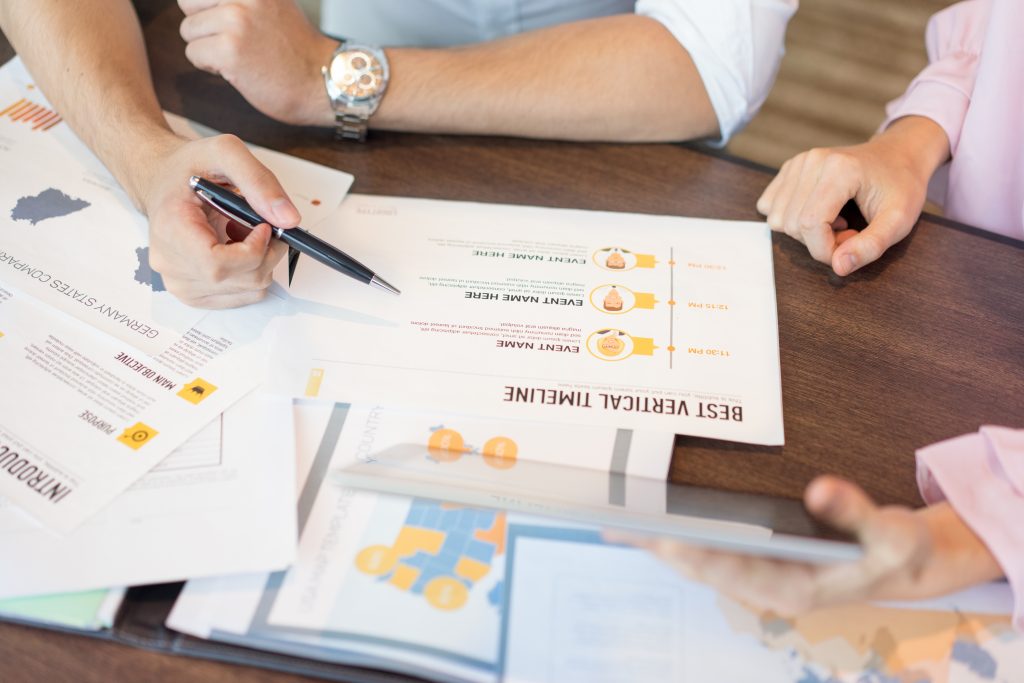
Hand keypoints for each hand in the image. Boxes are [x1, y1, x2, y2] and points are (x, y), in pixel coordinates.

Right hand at [134, 133, 299, 307]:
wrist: (164, 181)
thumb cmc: (190, 167)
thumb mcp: (225, 152)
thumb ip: (259, 181)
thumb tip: (289, 219)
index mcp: (170, 229)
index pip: (217, 265)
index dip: (253, 250)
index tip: (263, 226)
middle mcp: (170, 263)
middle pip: (240, 279)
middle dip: (268, 252)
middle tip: (264, 224)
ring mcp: (181, 284)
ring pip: (248, 290)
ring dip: (261, 261)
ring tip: (242, 232)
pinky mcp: (195, 294)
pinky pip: (243, 295)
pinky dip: (253, 273)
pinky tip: (236, 248)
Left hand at [178, 0, 337, 125]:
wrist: (322, 81)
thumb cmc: (297, 50)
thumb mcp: (272, 5)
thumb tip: (197, 0)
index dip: (207, 6)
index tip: (228, 24)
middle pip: (188, 1)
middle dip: (203, 24)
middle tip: (232, 40)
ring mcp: (237, 21)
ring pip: (189, 30)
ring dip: (207, 47)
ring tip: (239, 56)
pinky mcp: (230, 50)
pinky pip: (193, 53)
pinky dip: (209, 66)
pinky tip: (236, 69)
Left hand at [606, 476, 1002, 615]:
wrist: (900, 562)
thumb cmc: (896, 551)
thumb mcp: (894, 534)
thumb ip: (858, 513)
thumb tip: (820, 489)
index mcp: (794, 589)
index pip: (734, 572)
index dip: (698, 554)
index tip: (666, 537)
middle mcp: (766, 586)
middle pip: (701, 568)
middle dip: (660, 546)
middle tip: (617, 524)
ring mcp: (756, 575)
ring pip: (696, 561)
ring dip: (658, 542)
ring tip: (615, 521)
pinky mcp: (752, 560)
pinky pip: (705, 550)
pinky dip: (676, 535)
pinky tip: (649, 521)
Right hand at [757, 116, 948, 275]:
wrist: (899, 154)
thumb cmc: (901, 186)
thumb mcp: (899, 221)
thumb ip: (871, 246)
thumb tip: (839, 267)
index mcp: (840, 169)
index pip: (810, 224)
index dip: (825, 250)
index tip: (850, 249)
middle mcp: (812, 161)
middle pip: (792, 224)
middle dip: (818, 241)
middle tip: (848, 231)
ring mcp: (797, 162)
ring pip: (778, 219)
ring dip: (805, 232)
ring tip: (836, 220)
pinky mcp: (789, 168)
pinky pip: (771, 207)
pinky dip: (792, 218)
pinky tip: (819, 210)